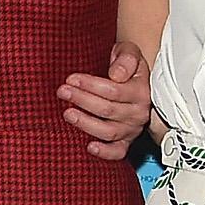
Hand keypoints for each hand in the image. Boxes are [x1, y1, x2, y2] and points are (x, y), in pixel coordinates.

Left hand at [58, 41, 150, 159]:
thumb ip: (126, 58)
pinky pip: (118, 151)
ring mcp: (132, 128)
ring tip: (67, 113)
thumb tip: (117, 74)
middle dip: (82, 100)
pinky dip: (105, 152)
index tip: (71, 78)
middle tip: (63, 92)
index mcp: (141, 90)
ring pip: (109, 131)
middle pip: (108, 109)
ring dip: (86, 123)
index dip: (90, 85)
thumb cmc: (127, 65)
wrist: (134, 79)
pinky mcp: (126, 141)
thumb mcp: (130, 52)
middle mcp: (139, 112)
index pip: (114, 91)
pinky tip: (89, 146)